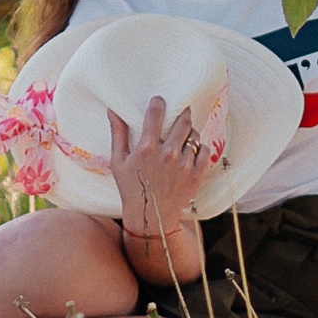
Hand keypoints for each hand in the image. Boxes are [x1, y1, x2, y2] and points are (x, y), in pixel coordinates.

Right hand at [110, 94, 208, 278]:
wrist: (151, 218)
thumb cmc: (131, 188)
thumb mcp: (118, 161)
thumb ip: (117, 134)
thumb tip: (112, 110)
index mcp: (147, 148)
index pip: (156, 113)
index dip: (158, 103)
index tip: (160, 100)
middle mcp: (168, 155)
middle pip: (182, 121)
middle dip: (181, 113)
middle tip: (180, 112)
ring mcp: (184, 166)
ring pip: (194, 135)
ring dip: (189, 132)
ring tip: (184, 135)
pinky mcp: (196, 176)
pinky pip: (204, 151)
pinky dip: (199, 147)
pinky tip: (191, 150)